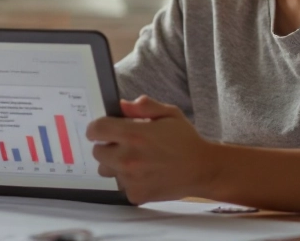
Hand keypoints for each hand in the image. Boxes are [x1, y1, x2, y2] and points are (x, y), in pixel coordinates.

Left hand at [86, 96, 214, 204]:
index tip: (102, 129)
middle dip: (107, 146)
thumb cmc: (186, 140)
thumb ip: (143, 107)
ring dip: (115, 165)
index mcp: (134, 135)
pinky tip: (144, 174)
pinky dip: (128, 181)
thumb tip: (121, 105)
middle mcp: (128, 158)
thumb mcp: (168, 113)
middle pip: (97, 152)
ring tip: (135, 160)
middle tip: (124, 145)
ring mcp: (130, 179)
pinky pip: (120, 186)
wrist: (203, 169)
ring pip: (106, 171)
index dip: (97, 128)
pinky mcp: (136, 195)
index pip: (96, 130)